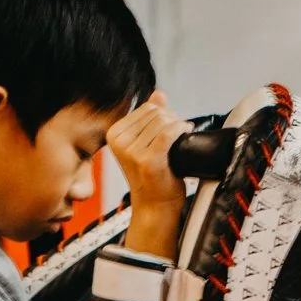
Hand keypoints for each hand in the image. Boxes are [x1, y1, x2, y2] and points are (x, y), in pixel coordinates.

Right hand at [106, 91, 189, 220]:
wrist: (154, 206)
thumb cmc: (152, 178)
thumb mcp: (145, 143)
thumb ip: (150, 117)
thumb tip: (159, 94)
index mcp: (114, 134)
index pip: (146, 107)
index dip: (163, 113)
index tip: (170, 126)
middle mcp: (120, 142)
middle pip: (155, 112)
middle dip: (172, 119)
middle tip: (178, 133)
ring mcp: (132, 151)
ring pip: (163, 121)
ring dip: (178, 125)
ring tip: (181, 137)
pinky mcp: (148, 160)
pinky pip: (169, 132)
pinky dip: (181, 130)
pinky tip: (186, 133)